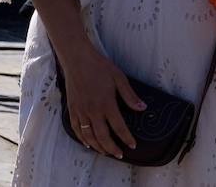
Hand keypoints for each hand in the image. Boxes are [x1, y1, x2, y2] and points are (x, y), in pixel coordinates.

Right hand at [60, 43, 145, 158]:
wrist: (78, 60)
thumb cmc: (100, 67)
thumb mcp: (119, 78)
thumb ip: (130, 96)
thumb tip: (142, 108)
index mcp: (107, 104)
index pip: (119, 127)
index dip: (126, 138)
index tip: (133, 145)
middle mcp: (93, 111)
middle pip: (103, 137)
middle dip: (112, 149)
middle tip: (120, 154)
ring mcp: (81, 112)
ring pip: (89, 137)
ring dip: (98, 147)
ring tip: (106, 152)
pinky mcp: (72, 110)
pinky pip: (76, 130)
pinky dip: (82, 139)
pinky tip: (88, 143)